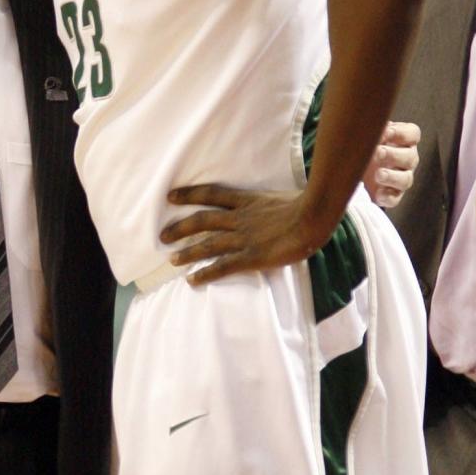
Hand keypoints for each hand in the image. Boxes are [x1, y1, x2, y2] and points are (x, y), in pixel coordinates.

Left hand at [161, 185, 320, 284]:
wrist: (313, 218)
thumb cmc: (305, 206)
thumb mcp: (280, 196)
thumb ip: (267, 202)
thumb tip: (270, 204)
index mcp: (246, 200)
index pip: (211, 194)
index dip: (189, 194)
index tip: (171, 196)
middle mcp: (239, 218)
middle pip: (202, 220)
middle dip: (180, 228)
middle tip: (163, 235)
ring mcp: (244, 237)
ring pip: (208, 244)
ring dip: (188, 252)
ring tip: (171, 259)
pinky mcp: (251, 256)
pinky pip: (222, 266)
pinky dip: (205, 273)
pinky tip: (192, 280)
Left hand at [362, 121, 418, 208]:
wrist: (359, 166)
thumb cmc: (365, 143)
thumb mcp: (366, 133)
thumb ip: (368, 129)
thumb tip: (363, 127)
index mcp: (403, 140)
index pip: (412, 134)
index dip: (401, 132)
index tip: (386, 131)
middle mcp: (407, 158)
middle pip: (410, 157)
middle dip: (393, 154)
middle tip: (378, 152)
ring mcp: (401, 177)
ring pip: (405, 179)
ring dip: (392, 176)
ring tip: (378, 174)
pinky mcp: (393, 194)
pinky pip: (395, 198)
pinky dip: (388, 197)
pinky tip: (378, 194)